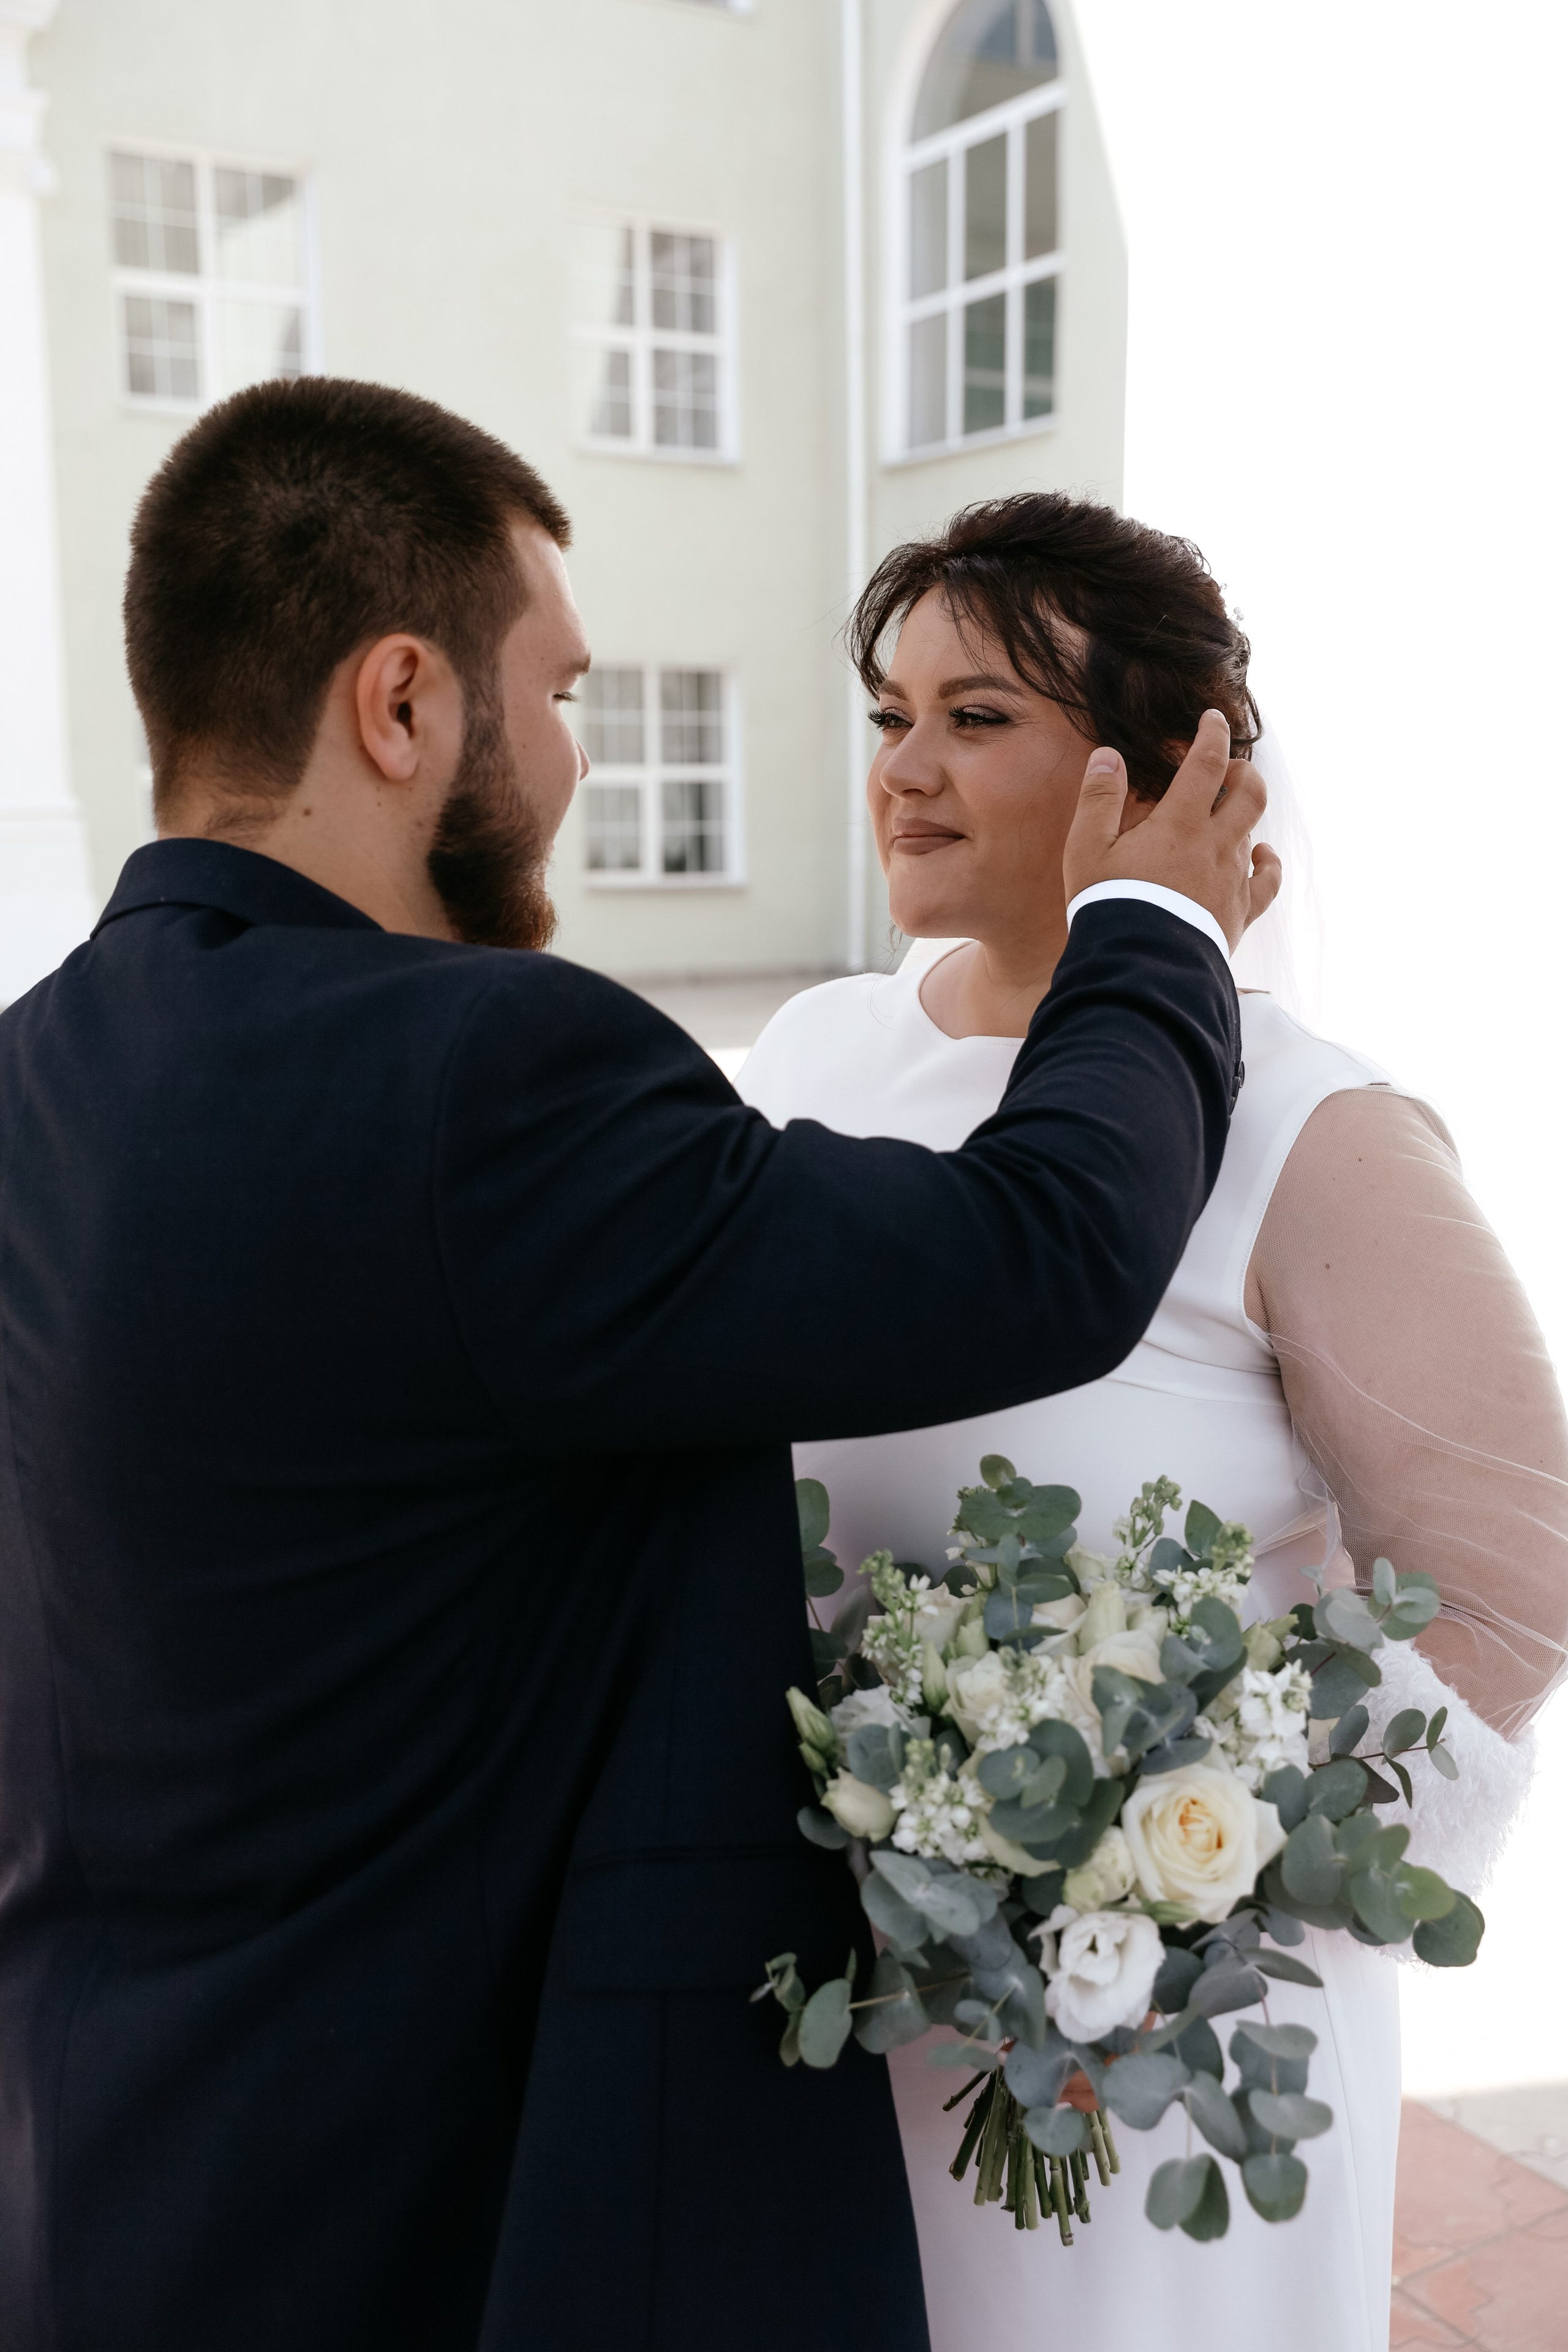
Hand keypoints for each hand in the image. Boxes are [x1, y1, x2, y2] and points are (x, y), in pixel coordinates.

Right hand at [1062, 709, 1282, 952]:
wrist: (1139, 967)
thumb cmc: (1108, 905)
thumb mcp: (1087, 849)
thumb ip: (1099, 798)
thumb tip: (1108, 756)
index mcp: (1180, 823)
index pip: (1207, 762)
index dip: (1213, 734)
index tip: (1213, 719)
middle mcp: (1214, 845)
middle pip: (1250, 793)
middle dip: (1243, 772)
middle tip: (1228, 770)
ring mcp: (1231, 879)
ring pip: (1252, 832)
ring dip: (1243, 816)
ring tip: (1226, 815)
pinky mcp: (1239, 913)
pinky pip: (1267, 882)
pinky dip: (1267, 864)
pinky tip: (1261, 857)